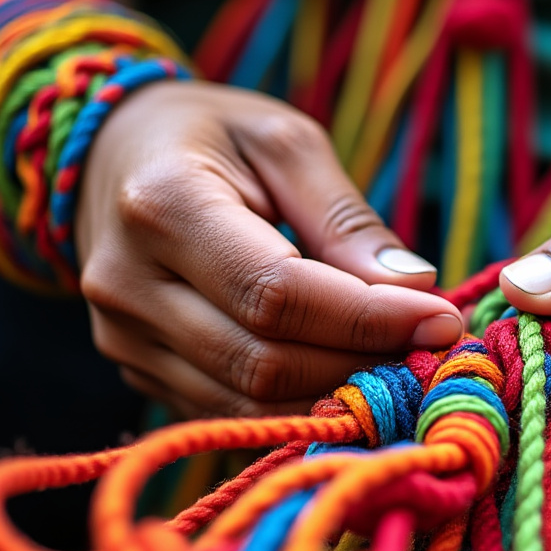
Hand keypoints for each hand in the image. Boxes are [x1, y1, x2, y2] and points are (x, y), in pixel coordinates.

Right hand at [76, 81, 462, 417]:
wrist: (110, 155)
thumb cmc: (212, 137)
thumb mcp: (286, 144)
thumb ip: (347, 220)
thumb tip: (414, 290)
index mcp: (162, 203)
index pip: (276, 292)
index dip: (366, 318)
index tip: (440, 319)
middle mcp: (127, 282)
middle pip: (263, 361)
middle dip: (361, 363)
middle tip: (430, 349)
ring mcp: (123, 338)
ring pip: (247, 403)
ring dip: (335, 395)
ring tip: (396, 365)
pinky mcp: (135, 372)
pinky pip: (228, 413)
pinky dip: (297, 406)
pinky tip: (344, 376)